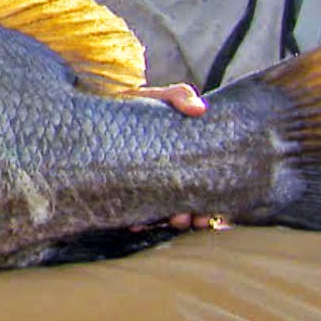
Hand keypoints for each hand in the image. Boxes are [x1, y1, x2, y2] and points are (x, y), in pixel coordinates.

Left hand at [125, 83, 228, 231]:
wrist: (110, 108)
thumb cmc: (146, 104)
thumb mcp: (166, 97)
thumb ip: (182, 96)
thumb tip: (199, 109)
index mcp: (187, 165)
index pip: (205, 193)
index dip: (211, 208)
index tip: (211, 212)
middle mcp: (170, 181)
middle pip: (186, 211)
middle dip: (188, 219)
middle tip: (186, 217)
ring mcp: (147, 188)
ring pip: (162, 217)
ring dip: (167, 222)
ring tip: (167, 220)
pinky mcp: (125, 190)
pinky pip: (133, 213)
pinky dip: (137, 221)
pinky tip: (138, 224)